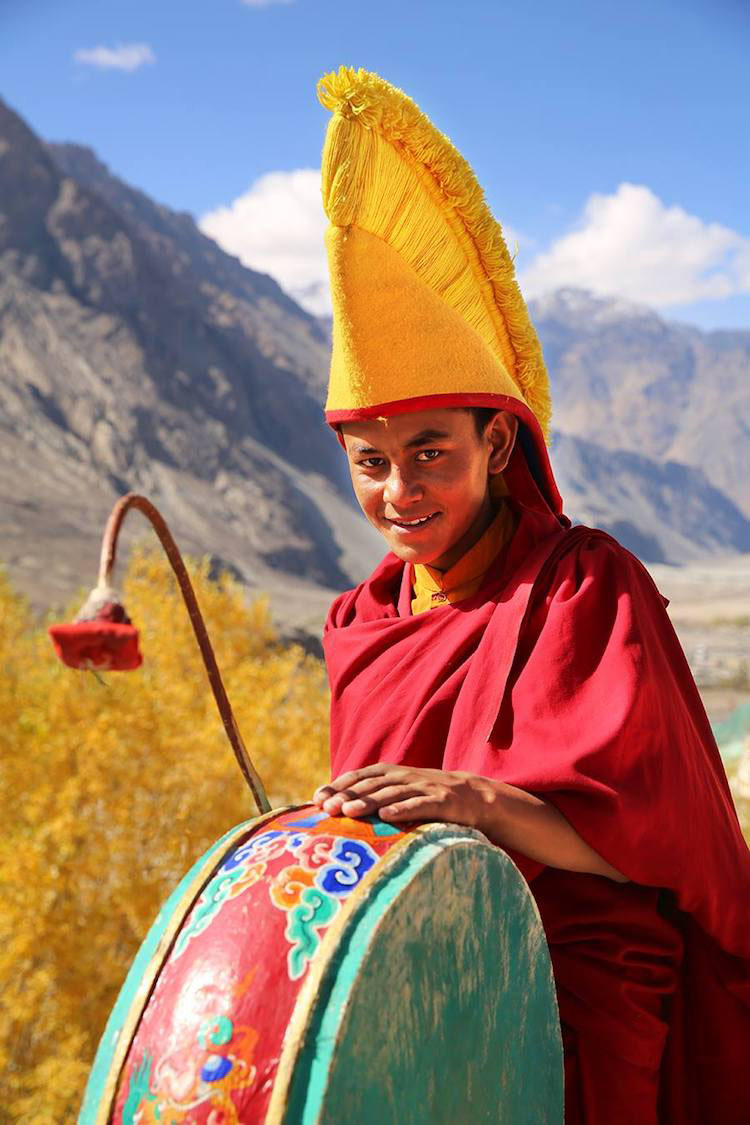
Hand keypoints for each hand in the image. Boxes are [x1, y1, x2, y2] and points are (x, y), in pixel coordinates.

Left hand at [312, 763, 487, 826]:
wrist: (473, 796)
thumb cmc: (428, 797)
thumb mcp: (401, 791)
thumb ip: (375, 796)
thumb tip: (339, 810)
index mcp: (391, 773)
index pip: (358, 776)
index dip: (337, 785)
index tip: (316, 798)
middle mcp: (404, 777)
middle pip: (370, 784)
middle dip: (347, 795)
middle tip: (326, 807)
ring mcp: (422, 787)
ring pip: (391, 793)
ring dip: (368, 802)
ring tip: (348, 811)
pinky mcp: (441, 801)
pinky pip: (419, 805)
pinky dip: (402, 809)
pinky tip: (387, 817)